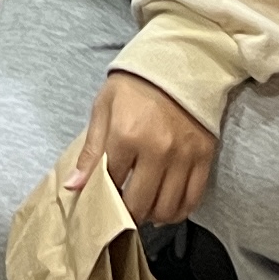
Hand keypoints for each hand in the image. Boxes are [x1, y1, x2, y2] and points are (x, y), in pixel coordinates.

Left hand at [68, 69, 217, 228]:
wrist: (179, 63)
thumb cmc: (134, 85)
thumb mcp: (104, 109)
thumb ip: (91, 150)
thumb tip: (73, 186)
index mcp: (126, 135)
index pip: (111, 184)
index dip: (104, 197)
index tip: (101, 201)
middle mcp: (157, 149)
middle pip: (139, 203)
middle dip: (127, 214)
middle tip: (122, 213)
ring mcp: (183, 155)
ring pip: (167, 207)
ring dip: (152, 216)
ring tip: (144, 211)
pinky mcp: (204, 157)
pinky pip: (192, 198)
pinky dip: (178, 211)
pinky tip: (167, 209)